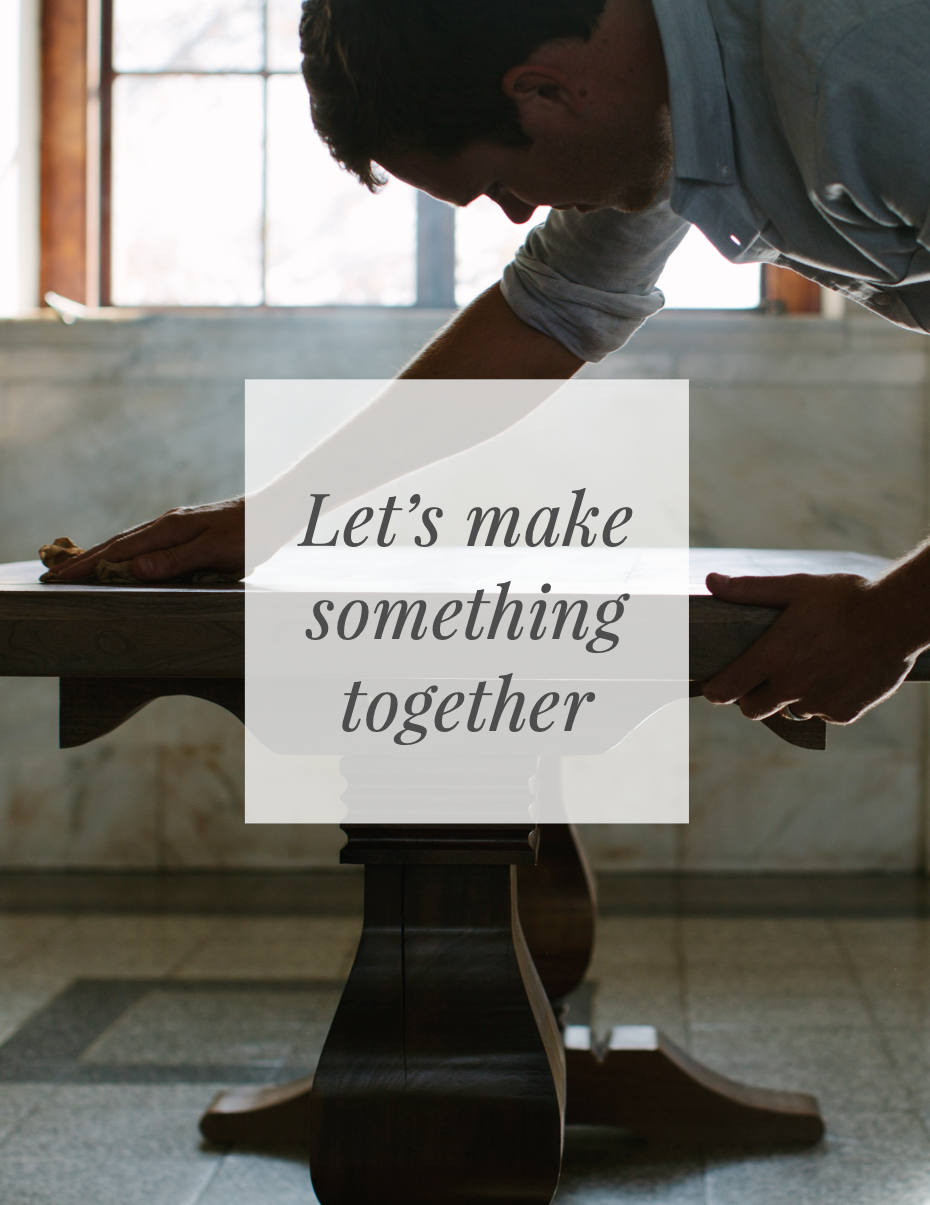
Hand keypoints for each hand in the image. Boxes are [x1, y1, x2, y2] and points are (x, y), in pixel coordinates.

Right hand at [52, 498, 244, 582]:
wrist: (276, 510)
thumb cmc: (250, 535)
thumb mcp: (214, 552)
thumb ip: (174, 561)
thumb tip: (132, 569)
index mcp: (169, 530)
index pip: (119, 551)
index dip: (88, 566)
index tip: (60, 577)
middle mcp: (167, 524)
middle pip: (118, 544)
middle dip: (86, 560)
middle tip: (55, 575)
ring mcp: (177, 525)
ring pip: (130, 542)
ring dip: (103, 555)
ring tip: (79, 568)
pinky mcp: (187, 528)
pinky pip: (146, 542)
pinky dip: (126, 552)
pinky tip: (126, 559)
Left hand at [702, 571, 920, 724]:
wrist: (897, 617)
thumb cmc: (844, 598)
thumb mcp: (795, 587)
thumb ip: (749, 590)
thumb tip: (712, 581)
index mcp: (773, 656)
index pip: (726, 690)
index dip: (716, 690)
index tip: (715, 685)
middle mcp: (793, 686)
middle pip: (752, 710)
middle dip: (751, 697)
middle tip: (762, 676)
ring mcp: (820, 703)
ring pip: (790, 711)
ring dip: (791, 696)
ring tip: (808, 667)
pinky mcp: (845, 712)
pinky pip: (823, 713)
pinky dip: (824, 699)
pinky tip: (836, 673)